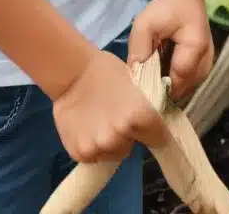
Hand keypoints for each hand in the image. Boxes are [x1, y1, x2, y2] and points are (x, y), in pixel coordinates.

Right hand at [51, 47, 168, 163]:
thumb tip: (154, 118)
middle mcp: (120, 136)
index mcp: (140, 115)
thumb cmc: (106, 71)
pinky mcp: (80, 153)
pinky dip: (92, 147)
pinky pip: (93, 157)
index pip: (158, 136)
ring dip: (109, 144)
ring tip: (99, 124)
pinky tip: (86, 129)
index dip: (155, 133)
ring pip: (111, 153)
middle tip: (117, 119)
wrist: (71, 73)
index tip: (151, 130)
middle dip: (127, 137)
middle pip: (130, 147)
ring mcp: (98, 147)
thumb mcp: (135, 82)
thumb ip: (145, 106)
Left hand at [128, 0, 213, 101]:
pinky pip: (186, 84)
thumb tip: (135, 77)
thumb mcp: (145, 23)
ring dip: (167, 84)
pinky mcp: (204, 68)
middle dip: (161, 87)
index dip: (156, 85)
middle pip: (181, 89)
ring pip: (183, 90)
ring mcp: (207, 66)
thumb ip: (138, 49)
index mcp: (195, 47)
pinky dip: (173, 80)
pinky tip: (164, 68)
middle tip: (146, 74)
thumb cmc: (165, 9)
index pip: (175, 80)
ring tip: (155, 69)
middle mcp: (207, 61)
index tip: (140, 81)